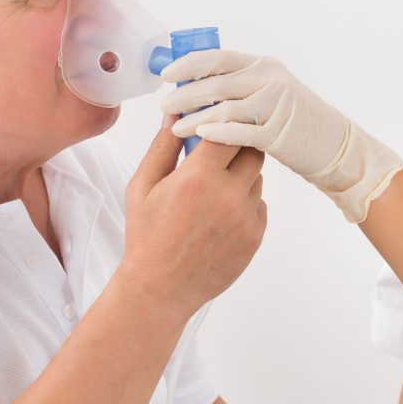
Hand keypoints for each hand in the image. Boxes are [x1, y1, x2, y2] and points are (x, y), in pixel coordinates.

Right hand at [117, 120, 266, 320]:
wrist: (160, 289)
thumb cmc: (147, 236)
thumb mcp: (142, 186)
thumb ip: (162, 146)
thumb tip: (175, 115)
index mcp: (198, 177)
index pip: (229, 130)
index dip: (225, 123)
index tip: (220, 121)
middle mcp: (228, 195)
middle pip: (252, 150)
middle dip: (237, 147)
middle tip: (220, 153)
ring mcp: (245, 217)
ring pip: (256, 178)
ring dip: (241, 176)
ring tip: (213, 191)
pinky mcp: (255, 236)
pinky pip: (259, 205)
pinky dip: (245, 203)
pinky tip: (221, 215)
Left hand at [159, 50, 402, 222]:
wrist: (332, 144)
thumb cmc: (293, 121)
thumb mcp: (269, 91)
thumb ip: (239, 87)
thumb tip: (194, 88)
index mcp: (263, 66)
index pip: (218, 58)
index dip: (189, 65)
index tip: (166, 75)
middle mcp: (270, 80)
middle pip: (217, 83)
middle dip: (185, 95)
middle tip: (165, 107)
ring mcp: (276, 106)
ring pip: (224, 108)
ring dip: (195, 117)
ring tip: (175, 128)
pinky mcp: (278, 133)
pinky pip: (240, 132)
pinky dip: (218, 132)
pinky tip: (200, 136)